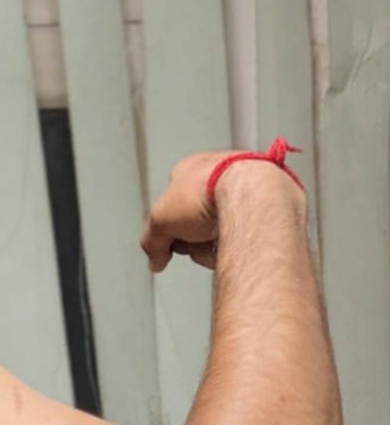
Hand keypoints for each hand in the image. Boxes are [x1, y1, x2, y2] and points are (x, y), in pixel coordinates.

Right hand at [140, 152, 298, 272]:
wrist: (253, 196)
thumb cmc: (210, 193)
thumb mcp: (160, 220)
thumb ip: (152, 242)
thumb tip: (156, 259)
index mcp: (193, 166)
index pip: (173, 202)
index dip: (170, 225)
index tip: (171, 242)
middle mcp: (223, 170)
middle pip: (200, 216)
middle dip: (196, 235)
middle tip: (197, 240)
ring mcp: (249, 184)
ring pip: (226, 224)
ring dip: (218, 240)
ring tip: (220, 240)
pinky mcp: (273, 202)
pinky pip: (250, 229)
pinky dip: (242, 239)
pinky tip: (240, 241)